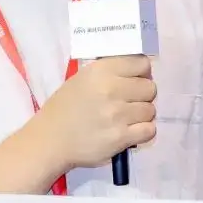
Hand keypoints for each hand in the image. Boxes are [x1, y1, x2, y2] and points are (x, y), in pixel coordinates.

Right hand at [34, 55, 156, 171]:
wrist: (51, 138)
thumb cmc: (65, 106)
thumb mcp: (82, 78)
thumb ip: (110, 72)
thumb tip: (139, 72)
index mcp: (101, 71)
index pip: (141, 64)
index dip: (142, 73)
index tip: (135, 80)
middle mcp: (112, 89)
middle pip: (150, 88)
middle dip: (143, 95)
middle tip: (130, 102)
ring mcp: (118, 114)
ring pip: (151, 110)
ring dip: (142, 115)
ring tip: (126, 118)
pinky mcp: (121, 137)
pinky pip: (150, 130)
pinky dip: (143, 131)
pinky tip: (130, 131)